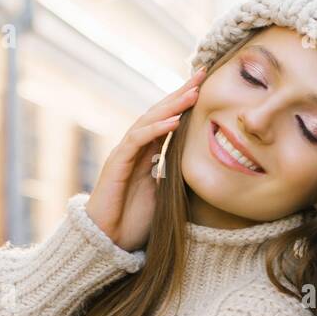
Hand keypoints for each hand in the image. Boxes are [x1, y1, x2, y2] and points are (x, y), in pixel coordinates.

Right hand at [84, 66, 206, 250]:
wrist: (108, 242)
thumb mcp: (164, 196)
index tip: (207, 86)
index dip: (186, 103)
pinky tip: (175, 121)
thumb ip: (175, 177)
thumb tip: (198, 167)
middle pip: (159, 113)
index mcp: (147, 154)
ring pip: (148, 121)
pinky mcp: (116, 164)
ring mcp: (124, 154)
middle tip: (203, 73)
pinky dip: (156, 129)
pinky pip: (137, 140)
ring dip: (172, 106)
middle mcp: (135, 149)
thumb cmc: (134, 222)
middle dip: (181, 93)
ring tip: (193, 93)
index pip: (168, 121)